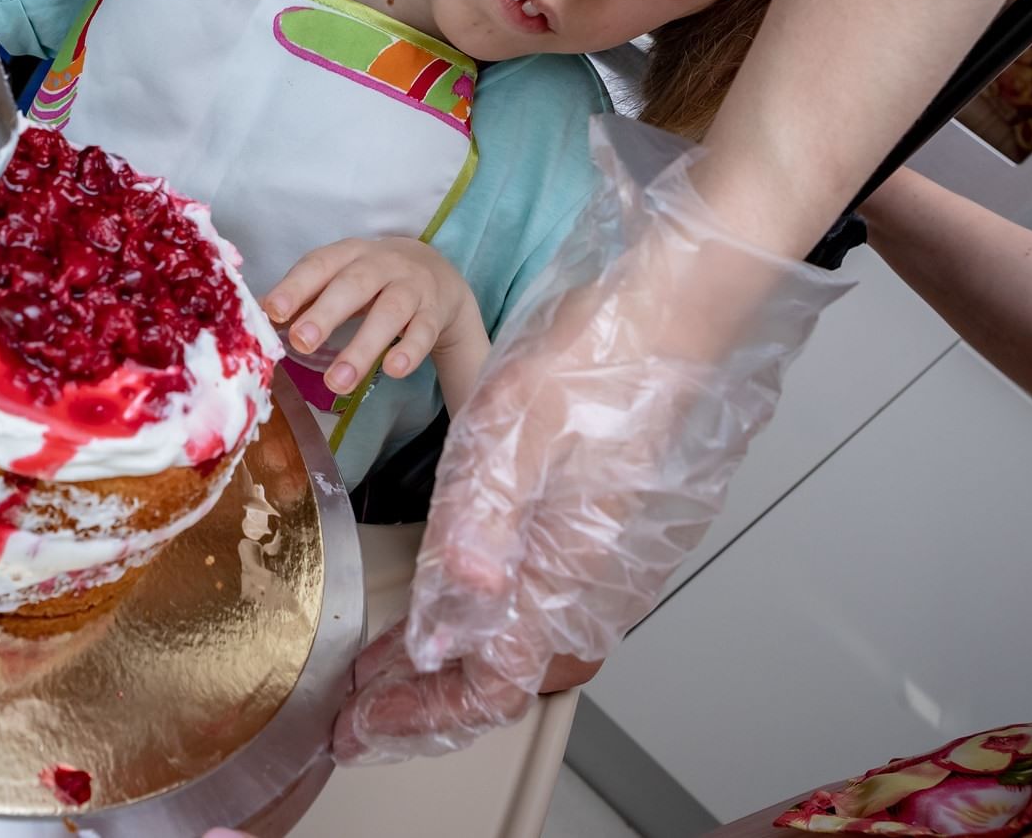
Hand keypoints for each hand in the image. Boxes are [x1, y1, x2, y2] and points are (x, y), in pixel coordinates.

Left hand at [263, 238, 484, 393]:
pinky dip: (409, 351)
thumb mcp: (341, 276)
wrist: (438, 273)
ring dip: (362, 348)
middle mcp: (382, 264)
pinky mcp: (434, 313)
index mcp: (349, 253)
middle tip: (301, 343)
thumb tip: (259, 317)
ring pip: (389, 313)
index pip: (318, 265)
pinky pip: (423, 332)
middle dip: (326, 314)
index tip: (273, 312)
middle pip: (354, 285)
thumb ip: (305, 295)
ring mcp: (412, 287)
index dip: (295, 288)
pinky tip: (393, 370)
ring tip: (338, 382)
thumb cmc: (373, 279)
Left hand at [336, 115, 848, 762]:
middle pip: (506, 676)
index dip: (422, 714)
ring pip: (522, 642)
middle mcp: (593, 579)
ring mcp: (603, 556)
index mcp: (570, 567)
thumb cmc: (595, 358)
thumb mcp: (513, 431)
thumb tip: (447, 623)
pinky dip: (485, 621)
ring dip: (455, 663)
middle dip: (428, 701)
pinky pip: (540, 603)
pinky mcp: (602, 527)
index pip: (493, 682)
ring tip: (389, 663)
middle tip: (360, 706)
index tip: (360, 725)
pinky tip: (452, 598)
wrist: (671, 307)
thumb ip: (480, 529)